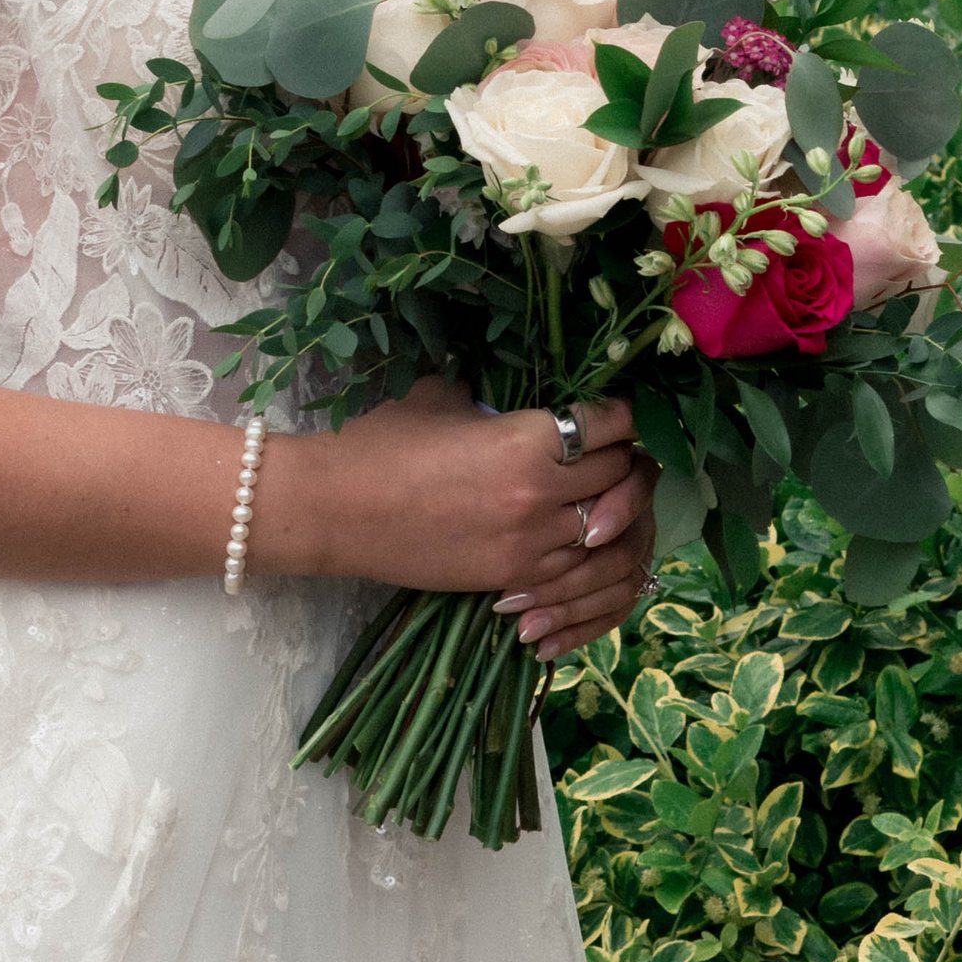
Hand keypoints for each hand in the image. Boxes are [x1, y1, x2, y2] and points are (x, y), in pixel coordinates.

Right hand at [274, 381, 655, 653]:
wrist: (335, 510)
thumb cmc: (381, 444)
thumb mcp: (442, 398)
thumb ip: (492, 395)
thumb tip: (510, 385)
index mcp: (528, 439)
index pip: (613, 424)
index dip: (624, 415)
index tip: (621, 412)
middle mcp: (542, 493)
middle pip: (622, 475)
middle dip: (626, 459)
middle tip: (620, 451)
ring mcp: (532, 542)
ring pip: (610, 529)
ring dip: (614, 512)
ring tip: (607, 497)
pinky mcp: (513, 577)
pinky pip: (578, 569)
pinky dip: (587, 553)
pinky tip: (582, 538)